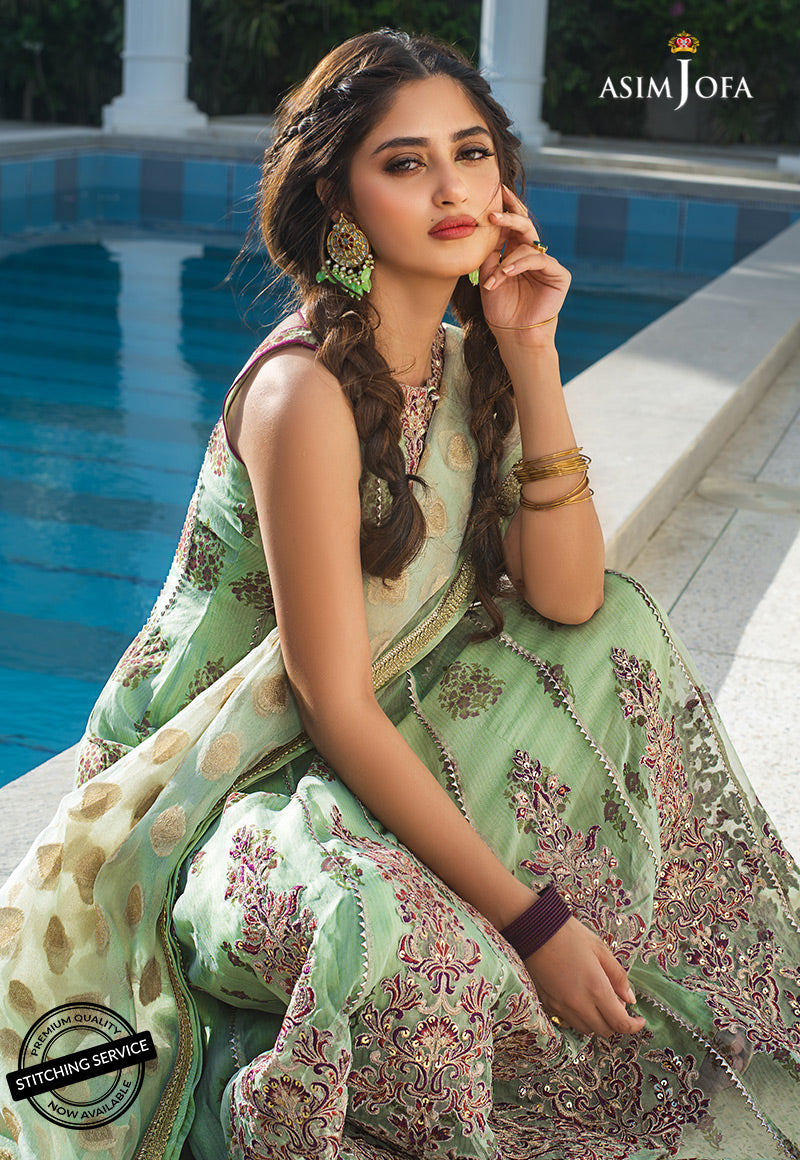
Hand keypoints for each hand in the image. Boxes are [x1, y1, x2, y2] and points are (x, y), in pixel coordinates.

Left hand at [479, 184, 570, 333]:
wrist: (513, 335)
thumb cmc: (500, 308)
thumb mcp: (489, 274)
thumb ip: (490, 250)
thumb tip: (487, 225)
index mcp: (516, 252)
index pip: (513, 225)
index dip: (506, 209)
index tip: (495, 193)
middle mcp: (533, 255)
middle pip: (525, 226)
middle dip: (509, 216)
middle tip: (493, 213)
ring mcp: (547, 264)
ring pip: (529, 245)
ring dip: (508, 260)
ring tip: (494, 278)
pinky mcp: (558, 275)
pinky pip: (539, 260)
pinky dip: (520, 265)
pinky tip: (506, 274)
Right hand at [524, 916, 645, 1037]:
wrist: (535, 930)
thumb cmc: (569, 934)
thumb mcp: (600, 949)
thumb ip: (618, 976)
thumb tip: (630, 999)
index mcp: (597, 990)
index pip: (621, 1024)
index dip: (634, 1026)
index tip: (639, 1020)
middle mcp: (580, 1004)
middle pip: (604, 1031)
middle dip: (616, 1023)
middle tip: (617, 1004)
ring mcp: (561, 1007)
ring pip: (586, 1029)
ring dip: (597, 1022)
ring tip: (598, 1001)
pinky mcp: (548, 1004)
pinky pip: (568, 1022)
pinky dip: (579, 1018)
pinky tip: (580, 1001)